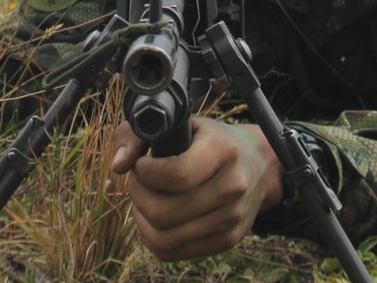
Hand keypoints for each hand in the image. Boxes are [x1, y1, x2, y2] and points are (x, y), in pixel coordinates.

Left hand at [111, 117, 284, 260]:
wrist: (258, 164)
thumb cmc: (209, 140)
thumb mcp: (181, 124)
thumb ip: (138, 135)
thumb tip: (118, 166)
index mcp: (224, 151)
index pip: (177, 175)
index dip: (146, 173)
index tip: (142, 164)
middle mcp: (233, 187)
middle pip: (164, 213)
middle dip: (139, 196)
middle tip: (141, 181)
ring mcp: (233, 218)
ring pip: (164, 238)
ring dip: (142, 219)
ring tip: (146, 199)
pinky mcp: (227, 240)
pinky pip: (173, 252)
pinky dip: (153, 237)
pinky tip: (156, 217)